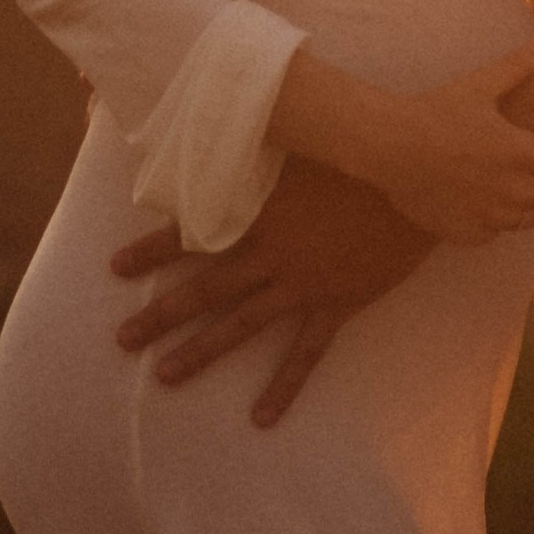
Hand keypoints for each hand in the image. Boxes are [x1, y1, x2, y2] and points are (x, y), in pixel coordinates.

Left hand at [110, 158, 433, 421]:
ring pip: (241, 325)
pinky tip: (261, 419)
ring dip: (200, 352)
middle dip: (160, 314)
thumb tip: (220, 115)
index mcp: (258, 212)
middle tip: (122, 340)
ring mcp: (303, 284)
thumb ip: (259, 137)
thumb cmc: (359, 152)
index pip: (192, 233)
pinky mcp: (337, 304)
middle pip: (205, 290)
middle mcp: (272, 254)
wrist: (417, 179)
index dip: (152, 251)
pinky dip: (283, 387)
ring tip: (164, 377)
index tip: (115, 268)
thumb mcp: (302, 139)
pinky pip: (305, 354)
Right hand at [363, 48, 533, 242]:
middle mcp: (510, 188)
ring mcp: (489, 214)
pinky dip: (493, 222)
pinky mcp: (467, 231)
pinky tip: (479, 204)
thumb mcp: (478, 86)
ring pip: (527, 219)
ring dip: (526, 205)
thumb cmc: (434, 112)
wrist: (387, 148)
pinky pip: (494, 234)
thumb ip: (516, 68)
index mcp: (518, 151)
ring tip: (510, 187)